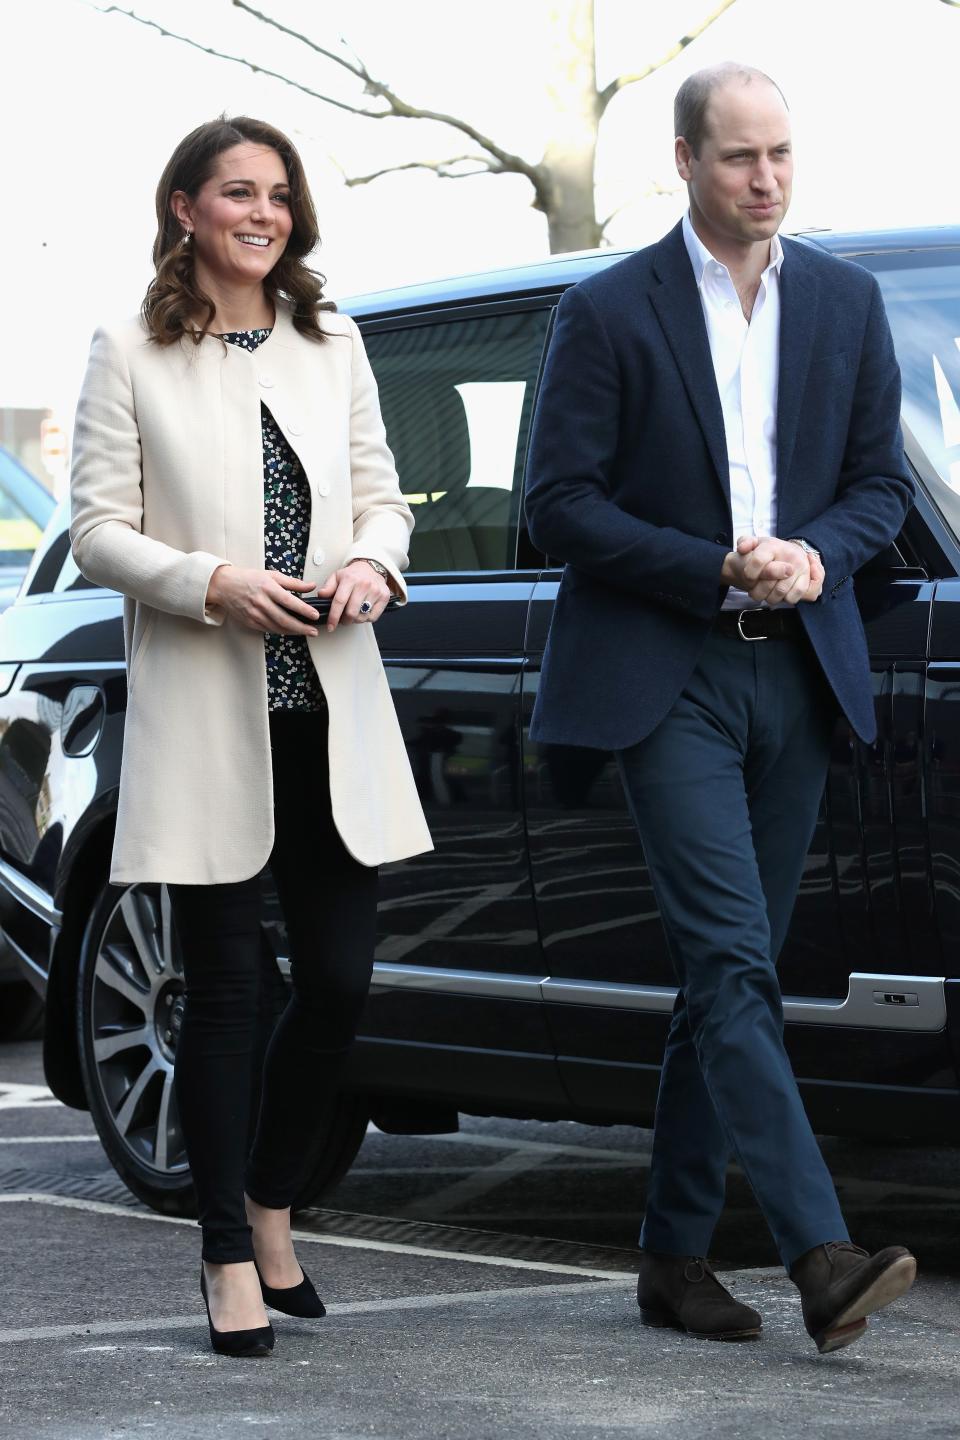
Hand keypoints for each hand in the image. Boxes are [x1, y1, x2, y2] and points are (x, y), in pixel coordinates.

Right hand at [205, 566, 319, 634]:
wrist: (225, 585)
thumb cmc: (249, 579)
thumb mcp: (272, 575)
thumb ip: (293, 583)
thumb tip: (311, 586)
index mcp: (268, 588)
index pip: (289, 601)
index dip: (303, 610)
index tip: (315, 615)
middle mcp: (261, 602)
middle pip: (284, 619)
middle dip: (301, 627)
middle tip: (313, 631)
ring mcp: (254, 614)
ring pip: (277, 627)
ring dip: (293, 632)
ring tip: (305, 632)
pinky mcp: (250, 622)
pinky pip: (268, 630)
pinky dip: (281, 631)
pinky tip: (290, 631)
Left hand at [316, 560, 391, 631]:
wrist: (371, 568)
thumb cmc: (352, 575)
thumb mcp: (337, 577)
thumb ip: (328, 587)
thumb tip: (321, 595)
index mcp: (350, 579)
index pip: (340, 601)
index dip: (334, 617)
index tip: (330, 626)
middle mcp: (364, 584)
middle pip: (352, 612)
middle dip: (345, 620)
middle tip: (343, 619)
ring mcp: (376, 591)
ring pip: (363, 616)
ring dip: (355, 620)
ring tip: (353, 614)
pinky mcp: (384, 597)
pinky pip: (373, 617)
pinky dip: (366, 619)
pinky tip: (363, 612)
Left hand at [723, 535, 823, 605]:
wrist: (788, 554)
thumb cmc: (768, 552)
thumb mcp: (755, 544)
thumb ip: (745, 542)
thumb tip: (742, 548)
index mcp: (773, 546)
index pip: (758, 560)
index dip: (750, 574)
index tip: (748, 579)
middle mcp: (790, 556)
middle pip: (770, 583)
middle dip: (757, 591)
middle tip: (754, 591)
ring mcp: (801, 568)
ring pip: (781, 592)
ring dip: (770, 598)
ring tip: (766, 594)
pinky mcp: (807, 580)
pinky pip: (794, 597)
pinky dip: (784, 600)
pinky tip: (779, 595)